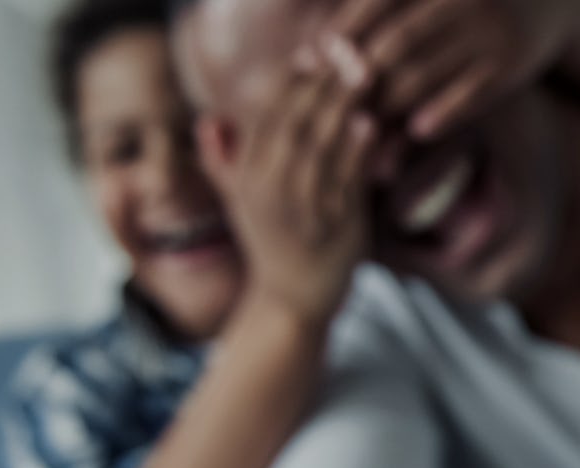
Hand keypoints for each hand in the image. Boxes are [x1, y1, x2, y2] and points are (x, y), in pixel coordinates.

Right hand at [201, 69, 376, 321]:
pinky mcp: (334, 228)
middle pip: (294, 123)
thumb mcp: (238, 202)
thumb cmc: (270, 243)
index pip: (266, 116)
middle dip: (320, 84)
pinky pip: (346, 182)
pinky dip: (357, 151)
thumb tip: (209, 119)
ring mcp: (302, 209)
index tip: (313, 53)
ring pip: (320, 148)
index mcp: (247, 178)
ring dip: (340, 108)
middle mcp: (269, 191)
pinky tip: (369, 124)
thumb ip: (223, 159)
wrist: (291, 303)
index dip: (290, 81)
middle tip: (347, 52)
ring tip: (361, 75)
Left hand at [309, 0, 579, 139]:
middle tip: (326, 107)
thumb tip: (312, 48)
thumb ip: (381, 8)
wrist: (548, 2)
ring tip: (364, 128)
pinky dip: (443, 113)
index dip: (336, 34)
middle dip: (357, 78)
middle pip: (394, 44)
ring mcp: (490, 29)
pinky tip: (418, 131)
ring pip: (426, 73)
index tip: (305, 63)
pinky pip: (471, 94)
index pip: (372, 4)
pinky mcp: (514, 62)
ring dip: (390, 106)